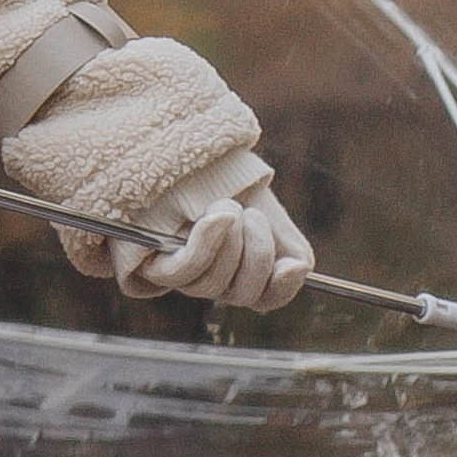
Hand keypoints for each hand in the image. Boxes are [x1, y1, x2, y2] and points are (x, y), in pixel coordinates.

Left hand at [68, 150, 314, 313]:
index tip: (293, 266)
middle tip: (252, 216)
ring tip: (225, 205)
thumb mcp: (267, 210)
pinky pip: (186, 270)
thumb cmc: (225, 185)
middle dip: (256, 253)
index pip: (267, 298)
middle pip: (245, 294)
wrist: (187, 158)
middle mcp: (215, 280)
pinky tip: (216, 217)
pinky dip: (206, 242)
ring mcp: (184, 277)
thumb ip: (289, 242)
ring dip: (228, 240)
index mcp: (244, 270)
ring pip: (216, 282)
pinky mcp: (156, 266)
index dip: (282, 288)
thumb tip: (300, 270)